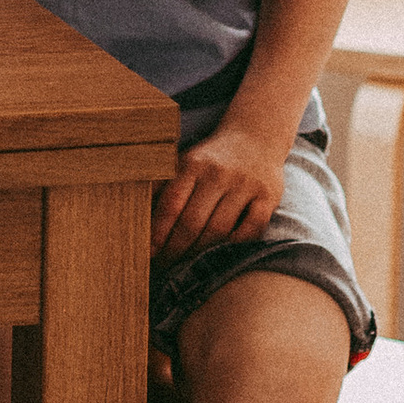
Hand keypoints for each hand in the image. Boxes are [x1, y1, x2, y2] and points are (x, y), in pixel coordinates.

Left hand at [152, 123, 286, 260]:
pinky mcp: (268, 196)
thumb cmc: (211, 159)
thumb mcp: (184, 163)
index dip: (157, 233)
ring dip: (202, 253)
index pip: (171, 205)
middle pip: (193, 222)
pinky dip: (236, 245)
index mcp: (192, 165)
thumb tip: (136, 216)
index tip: (147, 254)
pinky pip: (251, 229)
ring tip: (188, 265)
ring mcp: (245, 185)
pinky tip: (223, 253)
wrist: (256, 136)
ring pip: (220, 229)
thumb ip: (162, 186)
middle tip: (165, 267)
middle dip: (175, 250)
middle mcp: (218, 174)